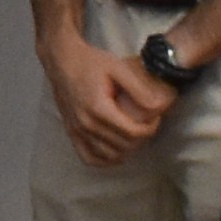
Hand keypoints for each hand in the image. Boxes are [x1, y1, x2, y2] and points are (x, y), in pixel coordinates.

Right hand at [46, 34, 171, 165]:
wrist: (61, 61)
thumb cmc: (91, 62)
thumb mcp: (119, 68)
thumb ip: (139, 89)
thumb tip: (159, 108)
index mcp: (99, 109)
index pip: (133, 133)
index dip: (150, 129)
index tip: (155, 117)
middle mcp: (86, 124)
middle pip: (123, 146)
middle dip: (142, 138)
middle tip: (147, 125)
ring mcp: (76, 131)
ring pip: (108, 156)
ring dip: (126, 150)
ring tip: (134, 135)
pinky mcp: (71, 132)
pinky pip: (88, 157)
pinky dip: (104, 160)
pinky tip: (115, 151)